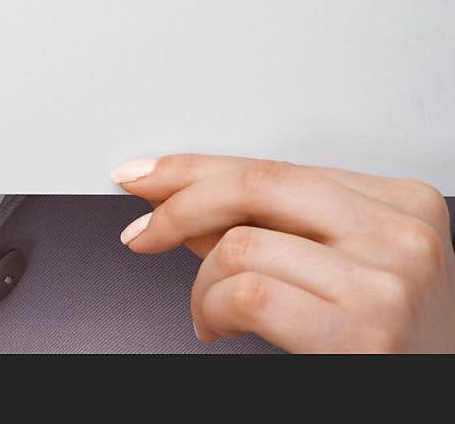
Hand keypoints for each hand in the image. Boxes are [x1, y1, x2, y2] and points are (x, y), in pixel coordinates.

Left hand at [109, 152, 454, 352]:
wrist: (436, 413)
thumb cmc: (396, 350)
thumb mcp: (348, 271)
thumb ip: (278, 231)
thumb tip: (188, 203)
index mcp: (405, 204)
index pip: (278, 168)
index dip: (200, 169)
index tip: (149, 176)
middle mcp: (403, 233)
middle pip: (257, 186)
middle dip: (180, 205)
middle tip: (143, 231)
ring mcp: (388, 280)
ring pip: (241, 244)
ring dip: (202, 284)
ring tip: (209, 312)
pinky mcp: (365, 331)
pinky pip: (248, 294)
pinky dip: (212, 309)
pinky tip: (216, 327)